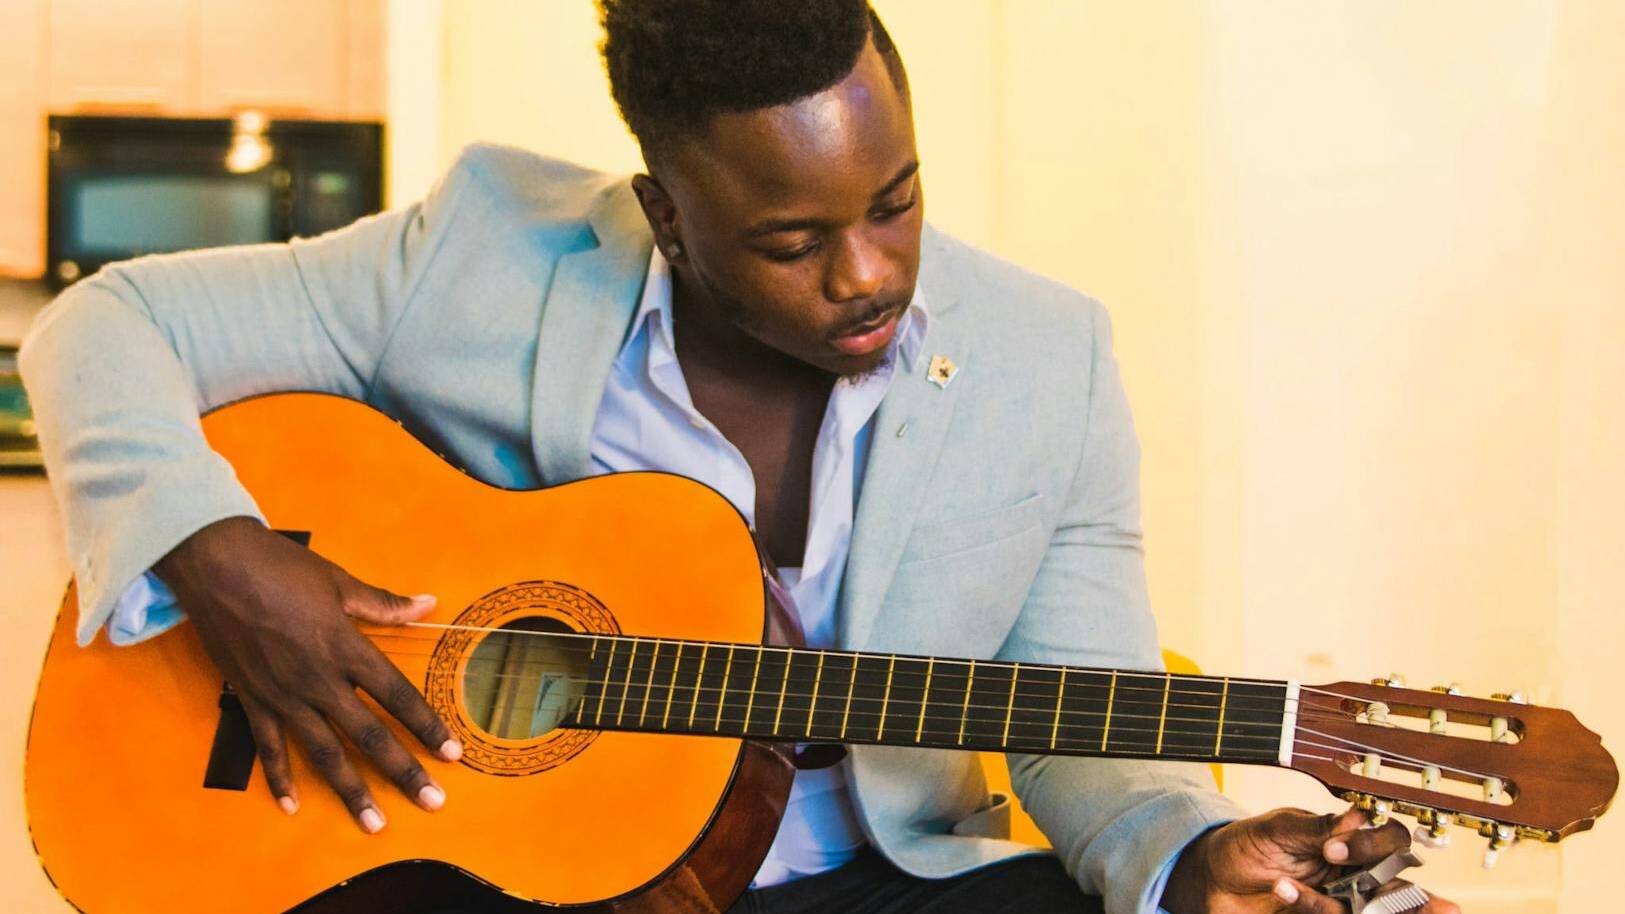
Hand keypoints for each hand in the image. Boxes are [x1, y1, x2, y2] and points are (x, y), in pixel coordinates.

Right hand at [154, 516, 461, 832]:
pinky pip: (268, 746)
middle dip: (402, 771)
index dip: (427, 725)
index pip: (397, 696)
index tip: (452, 753)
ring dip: (350, 791)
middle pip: (368, 735)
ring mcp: (283, 694)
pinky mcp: (251, 699)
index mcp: (346, 648)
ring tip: (374, 823)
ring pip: (323, 752)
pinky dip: (280, 777)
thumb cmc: (281, 568)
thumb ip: (384, 604)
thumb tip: (428, 604)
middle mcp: (319, 679)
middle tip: (431, 802)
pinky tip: (292, 804)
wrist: (215, 565)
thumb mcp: (339, 582)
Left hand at [1161, 805, 1461, 913]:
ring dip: (1330, 906)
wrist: (1212, 879)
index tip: (1333, 849)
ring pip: (1369, 912)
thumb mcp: (1277, 830)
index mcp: (1349, 843)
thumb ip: (1316, 828)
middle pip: (1400, 892)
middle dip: (1418, 903)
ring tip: (1286, 888)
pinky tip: (1284, 893)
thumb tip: (1357, 817)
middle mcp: (1354, 877)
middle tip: (1440, 908)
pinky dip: (1313, 909)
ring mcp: (1341, 904)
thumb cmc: (1246, 845)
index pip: (1390, 844)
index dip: (1375, 847)